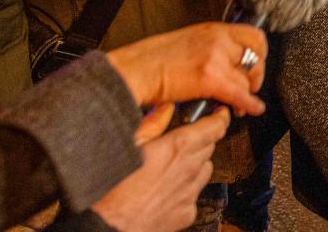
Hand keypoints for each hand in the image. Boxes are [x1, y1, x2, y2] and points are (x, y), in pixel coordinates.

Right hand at [88, 107, 227, 231]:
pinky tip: (168, 188)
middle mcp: (190, 169)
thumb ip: (153, 123)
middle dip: (203, 139)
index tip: (219, 113)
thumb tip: (166, 106)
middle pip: (210, 146)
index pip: (215, 126)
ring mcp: (190, 192)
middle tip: (187, 137)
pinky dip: (187, 187)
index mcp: (178, 147)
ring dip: (196, 163)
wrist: (107, 227)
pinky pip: (195, 193)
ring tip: (174, 164)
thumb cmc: (112, 187)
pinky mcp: (187, 213)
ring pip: (206, 169)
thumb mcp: (128, 144)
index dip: (220, 117)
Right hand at [105, 22, 266, 115]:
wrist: (137, 70)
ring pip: (245, 78)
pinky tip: (251, 109)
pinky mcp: (210, 78)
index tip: (256, 63)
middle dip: (256, 74)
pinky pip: (239, 93)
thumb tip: (227, 62)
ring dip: (247, 93)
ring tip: (241, 103)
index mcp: (214, 30)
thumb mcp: (189, 41)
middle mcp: (218, 40)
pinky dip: (248, 104)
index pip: (254, 35)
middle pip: (255, 56)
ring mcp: (216, 58)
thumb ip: (212, 47)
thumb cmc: (154, 59)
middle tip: (251, 85)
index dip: (260, 52)